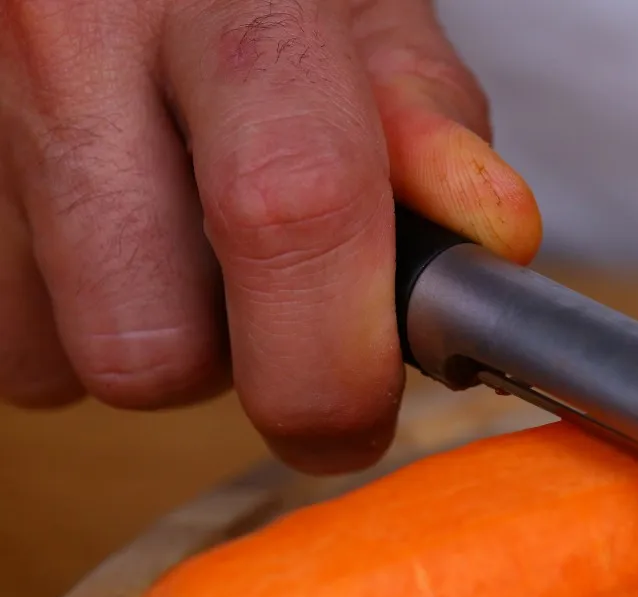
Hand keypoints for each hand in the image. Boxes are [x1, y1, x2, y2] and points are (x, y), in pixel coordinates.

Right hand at [0, 0, 540, 473]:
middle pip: (149, 343)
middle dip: (232, 369)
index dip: (335, 357)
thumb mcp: (365, 0)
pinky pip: (4, 337)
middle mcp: (70, 40)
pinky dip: (67, 317)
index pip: (288, 207)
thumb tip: (487, 240)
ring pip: (60, 359)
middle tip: (276, 307)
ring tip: (179, 237)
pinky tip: (109, 233)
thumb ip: (427, 116)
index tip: (360, 412)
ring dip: (147, 337)